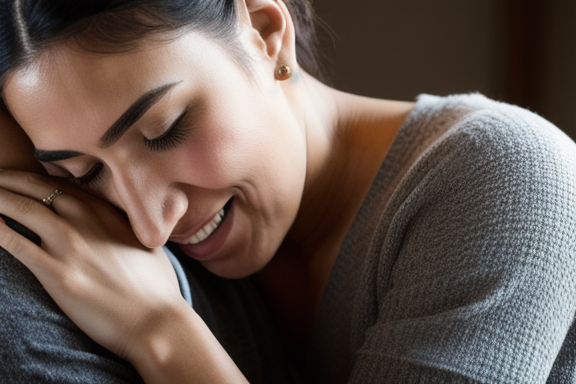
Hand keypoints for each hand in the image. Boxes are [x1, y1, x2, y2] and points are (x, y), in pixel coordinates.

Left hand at [0, 170, 183, 359]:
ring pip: (22, 209)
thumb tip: (116, 221)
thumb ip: (123, 225)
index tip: (19, 177)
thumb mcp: (145, 241)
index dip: (35, 177)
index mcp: (105, 211)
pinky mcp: (56, 273)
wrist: (156, 318)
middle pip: (36, 188)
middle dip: (8, 179)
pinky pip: (15, 244)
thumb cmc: (155, 284)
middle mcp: (85, 219)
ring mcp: (69, 244)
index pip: (61, 183)